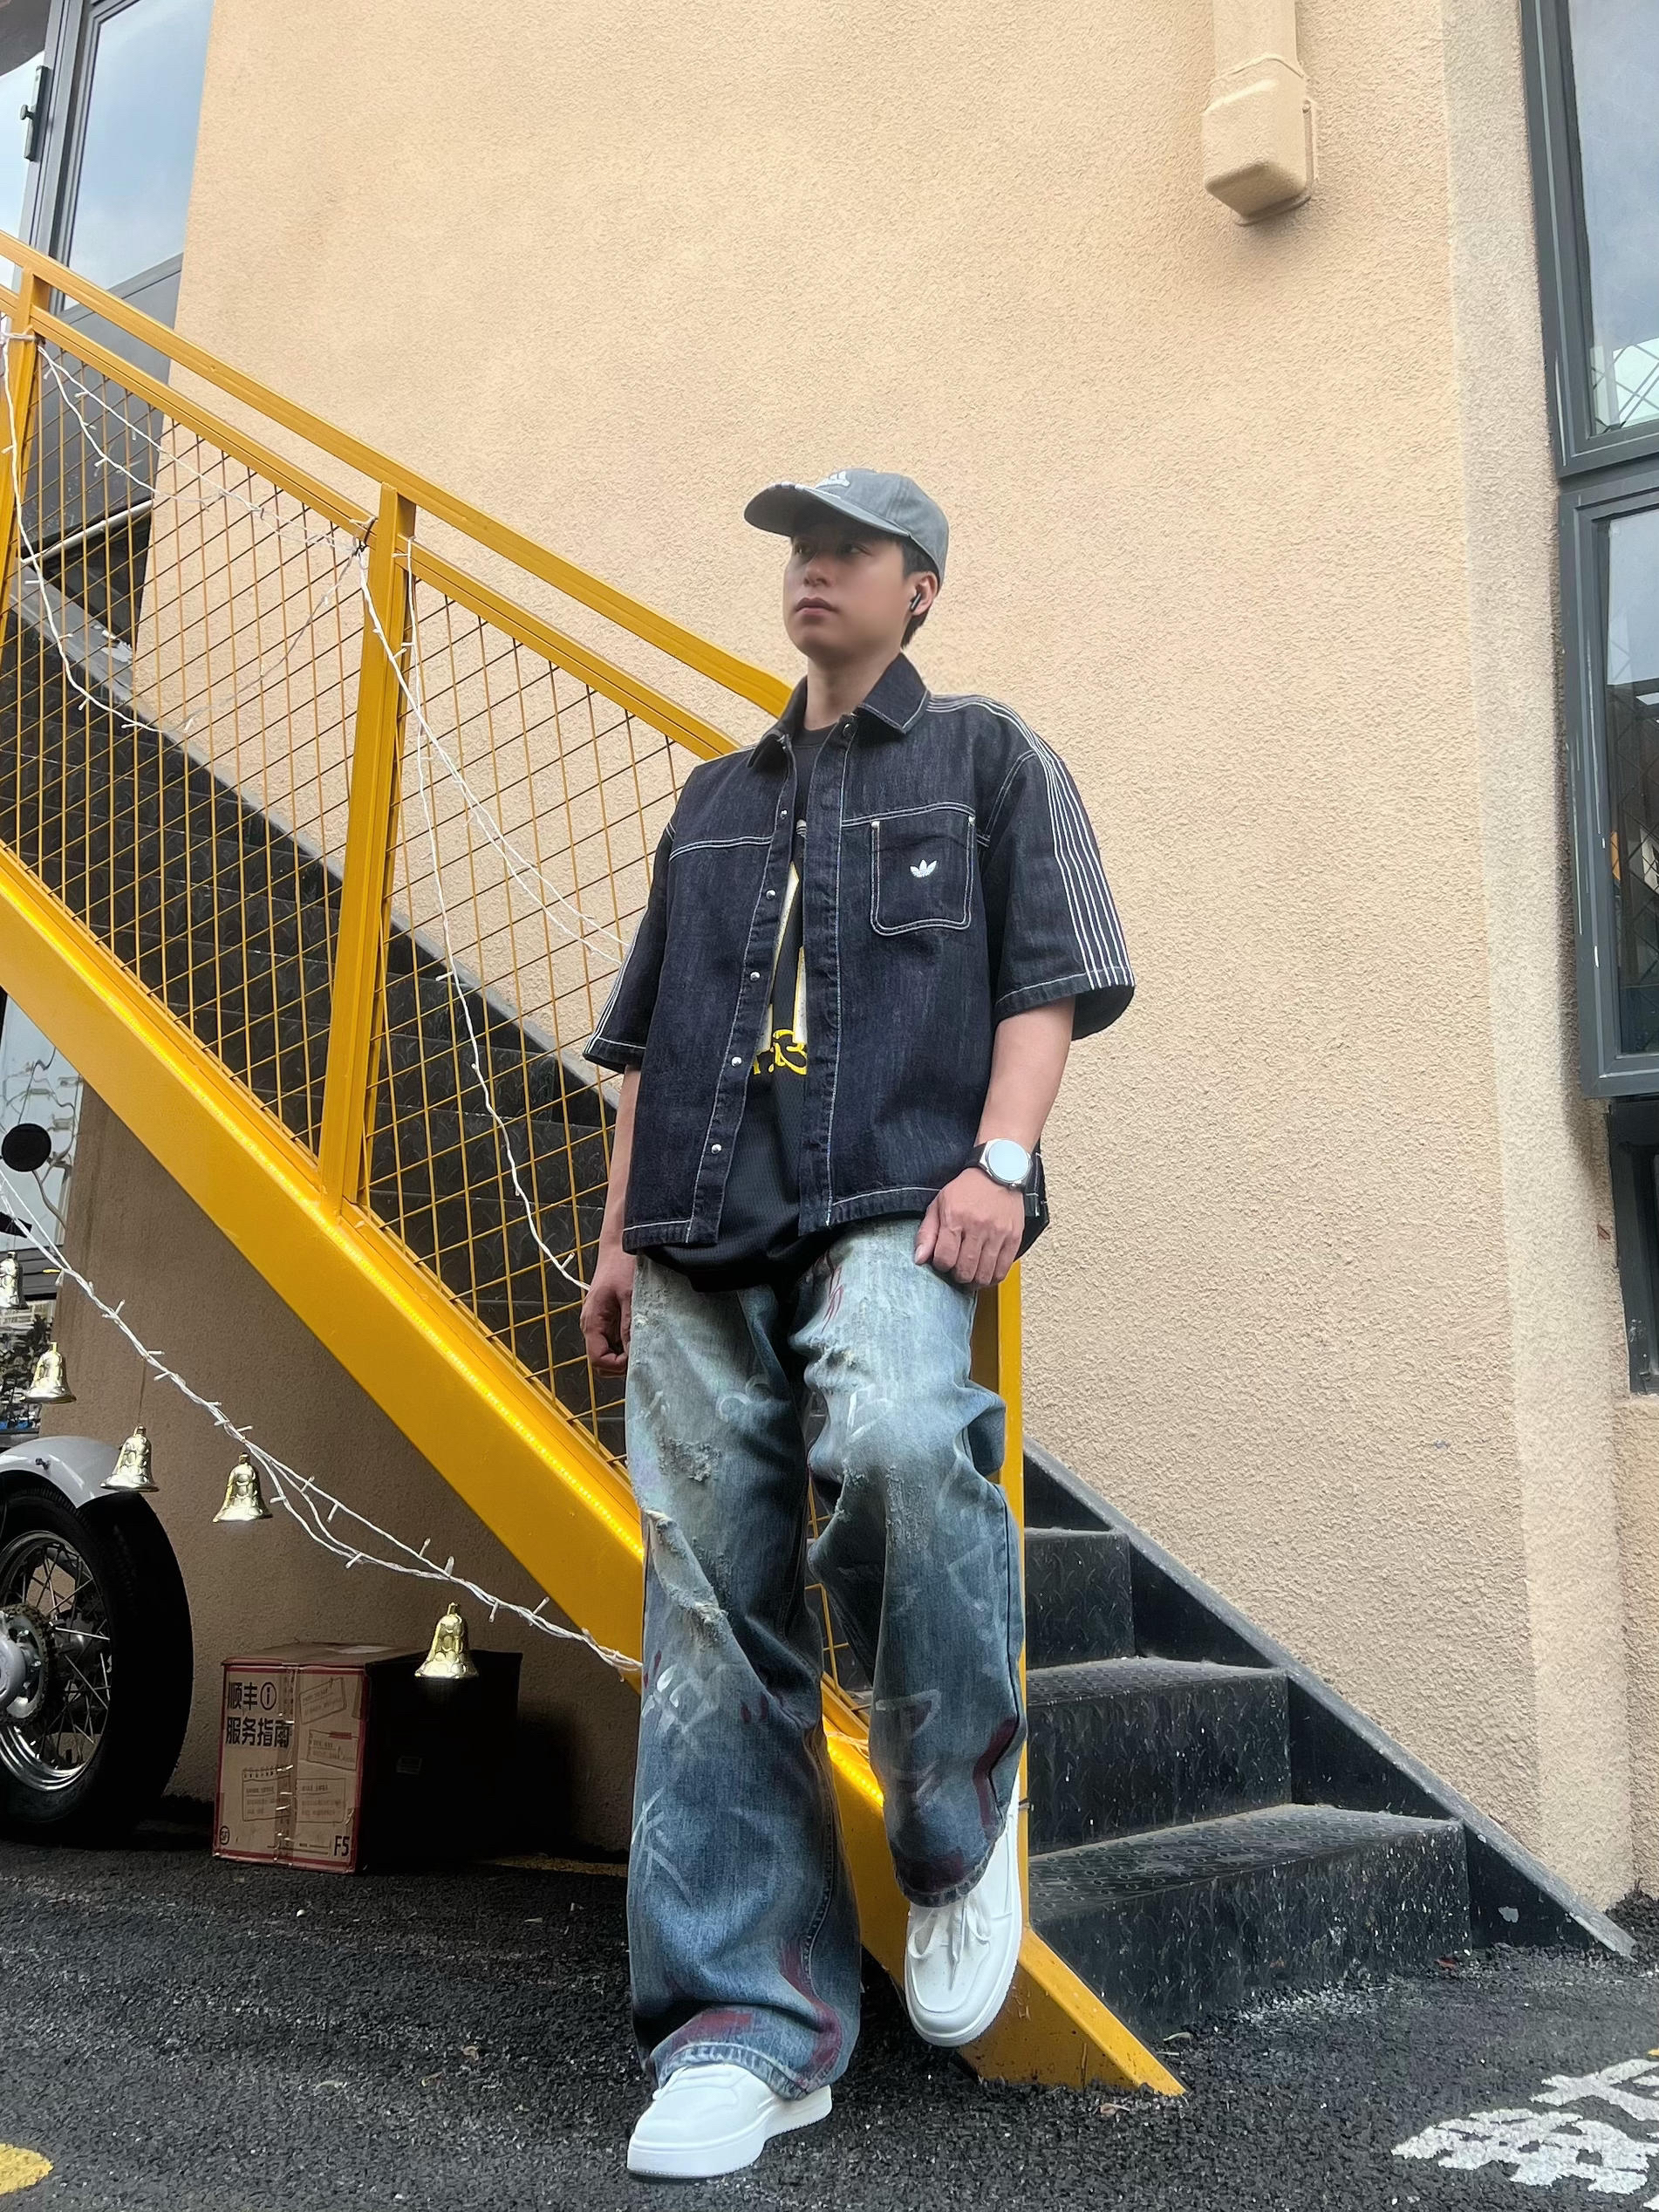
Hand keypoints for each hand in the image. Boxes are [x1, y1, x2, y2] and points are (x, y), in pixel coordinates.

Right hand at [581, 1245, 635, 1373]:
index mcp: (592, 1322)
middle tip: (642, 1354)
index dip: (617, 1366)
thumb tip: (634, 1353)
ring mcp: (600, 1322)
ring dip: (624, 1353)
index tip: (636, 1358)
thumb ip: (629, 1325)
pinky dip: (627, 1342)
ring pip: (609, 1351)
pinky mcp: (609, 1316)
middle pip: (601, 1360)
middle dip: (620, 1363)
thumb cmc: (622, 1265)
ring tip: (643, 1343)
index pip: (597, 1360)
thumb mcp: (629, 1296)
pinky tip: (641, 1333)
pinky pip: (615, 1339)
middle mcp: (592, 1325)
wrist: (621, 1244)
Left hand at [914, 1169, 1024, 1287]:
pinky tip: (986, 1273)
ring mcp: (998, 1233)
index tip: (943, 1261)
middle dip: (957, 1276)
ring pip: (984, 1273)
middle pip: (965, 1270)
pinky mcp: (1014, 1237)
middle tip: (957, 1270)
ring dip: (974, 1280)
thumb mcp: (938, 1204)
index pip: (945, 1258)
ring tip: (970, 1274)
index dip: (941, 1265)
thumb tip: (919, 1259)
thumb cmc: (967, 1189)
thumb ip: (926, 1233)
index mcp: (955, 1218)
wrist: (998, 1172)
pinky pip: (1003, 1269)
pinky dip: (993, 1277)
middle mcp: (978, 1226)